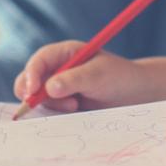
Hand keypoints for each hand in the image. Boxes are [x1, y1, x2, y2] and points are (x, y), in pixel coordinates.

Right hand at [13, 40, 151, 111]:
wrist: (135, 95)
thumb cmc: (119, 77)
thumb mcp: (98, 76)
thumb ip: (73, 80)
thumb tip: (48, 88)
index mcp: (65, 53)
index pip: (40, 60)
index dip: (31, 74)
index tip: (32, 91)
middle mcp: (58, 68)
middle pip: (30, 79)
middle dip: (31, 92)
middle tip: (35, 105)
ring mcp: (58, 87)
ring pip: (37, 98)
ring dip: (50, 105)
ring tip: (75, 106)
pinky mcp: (62, 103)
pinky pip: (48, 110)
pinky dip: (54, 113)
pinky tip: (74, 111)